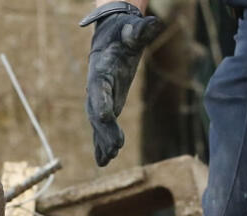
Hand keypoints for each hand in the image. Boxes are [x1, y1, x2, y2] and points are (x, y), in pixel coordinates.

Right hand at [82, 3, 161, 166]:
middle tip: (116, 147)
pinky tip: (104, 162)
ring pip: (98, 127)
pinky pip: (101, 130)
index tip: (107, 117)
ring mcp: (98, 101)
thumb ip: (139, 31)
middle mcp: (95, 90)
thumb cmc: (123, 34)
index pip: (99, 90)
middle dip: (105, 132)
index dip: (102, 103)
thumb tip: (152, 23)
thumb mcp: (131, 30)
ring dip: (102, 144)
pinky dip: (101, 146)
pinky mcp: (104, 109)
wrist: (111, 41)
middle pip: (97, 114)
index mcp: (100, 71)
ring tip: (108, 160)